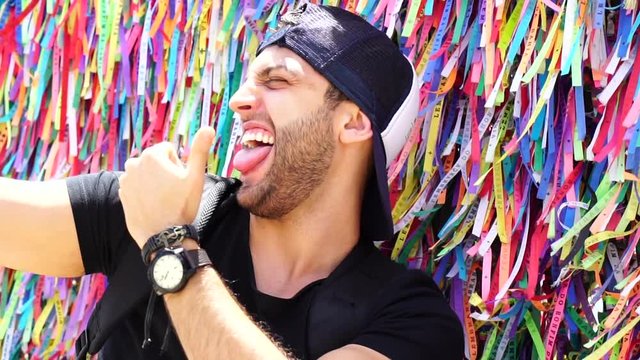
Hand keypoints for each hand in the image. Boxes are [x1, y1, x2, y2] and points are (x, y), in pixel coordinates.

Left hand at [118, 127, 215, 247]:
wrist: (163, 235)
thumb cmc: (182, 205)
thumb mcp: (195, 177)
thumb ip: (200, 150)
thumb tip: (208, 128)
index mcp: (152, 155)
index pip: (168, 150)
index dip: (178, 164)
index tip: (180, 181)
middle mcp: (134, 163)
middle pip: (155, 160)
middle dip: (164, 171)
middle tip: (173, 191)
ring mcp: (125, 179)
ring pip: (145, 173)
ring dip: (153, 181)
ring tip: (163, 199)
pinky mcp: (122, 194)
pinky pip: (136, 185)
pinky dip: (143, 191)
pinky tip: (152, 205)